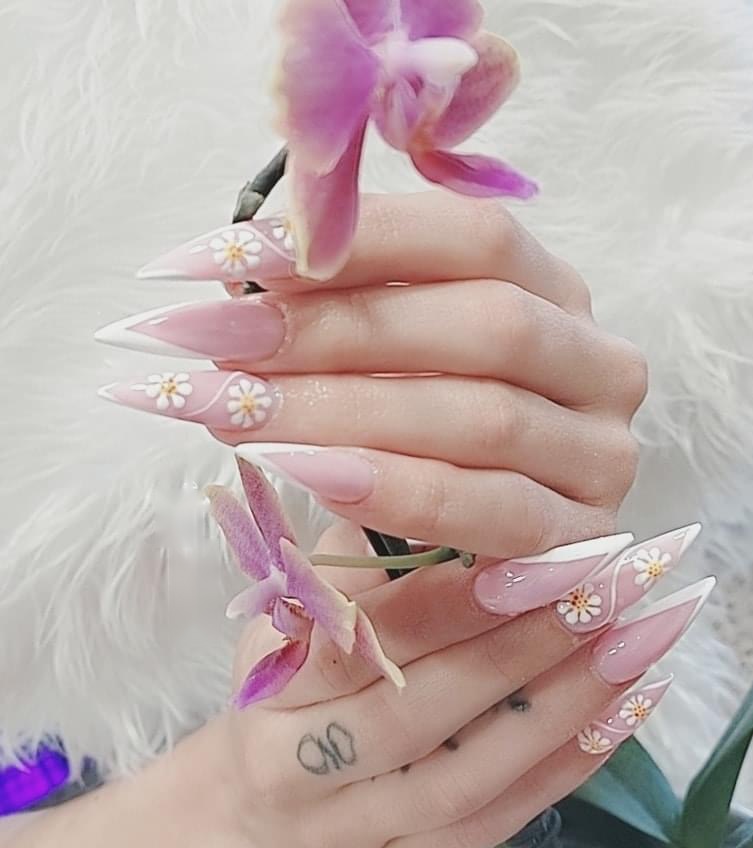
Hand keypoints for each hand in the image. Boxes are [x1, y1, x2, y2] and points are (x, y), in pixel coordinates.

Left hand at [98, 191, 647, 557]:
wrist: (461, 547)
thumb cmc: (416, 433)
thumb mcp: (388, 356)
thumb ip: (344, 308)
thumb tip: (239, 279)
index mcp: (555, 290)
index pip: (473, 235)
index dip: (355, 239)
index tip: (226, 258)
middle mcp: (595, 361)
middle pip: (485, 321)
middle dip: (336, 329)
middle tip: (214, 342)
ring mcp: (598, 452)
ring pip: (485, 416)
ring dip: (345, 412)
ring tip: (232, 411)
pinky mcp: (581, 534)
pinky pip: (491, 509)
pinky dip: (394, 490)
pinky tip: (305, 474)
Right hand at [215, 521, 706, 847]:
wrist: (247, 813)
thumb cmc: (282, 688)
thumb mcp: (282, 614)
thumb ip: (346, 557)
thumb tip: (416, 480)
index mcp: (274, 686)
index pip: (362, 641)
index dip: (449, 602)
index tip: (531, 554)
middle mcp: (302, 764)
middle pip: (421, 708)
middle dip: (521, 643)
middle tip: (605, 583)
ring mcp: (359, 824)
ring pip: (469, 771)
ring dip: (561, 703)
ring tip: (635, 637)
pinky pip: (491, 822)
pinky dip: (561, 768)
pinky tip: (621, 712)